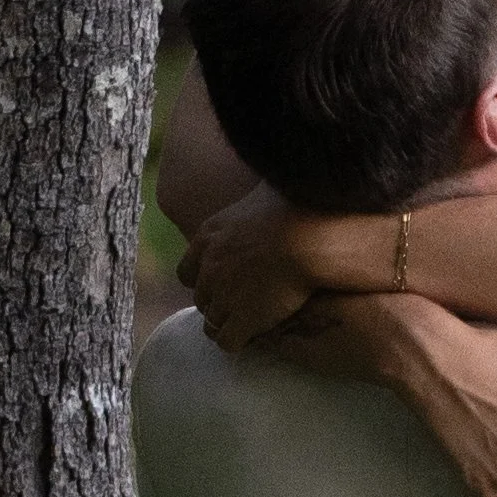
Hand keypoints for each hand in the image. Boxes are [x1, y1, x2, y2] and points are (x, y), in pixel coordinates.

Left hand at [179, 183, 331, 349]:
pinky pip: (228, 341)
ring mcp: (223, 295)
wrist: (308, 236)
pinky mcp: (242, 319)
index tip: (225, 280)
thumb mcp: (268, 186)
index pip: (189, 269)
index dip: (206, 278)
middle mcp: (209, 267)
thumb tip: (272, 156)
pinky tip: (256, 337)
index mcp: (209, 238)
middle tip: (242, 304)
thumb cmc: (296, 206)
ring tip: (249, 324)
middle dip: (218, 302)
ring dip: (228, 323)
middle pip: (201, 296)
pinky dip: (239, 341)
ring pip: (212, 320)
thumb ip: (260, 188)